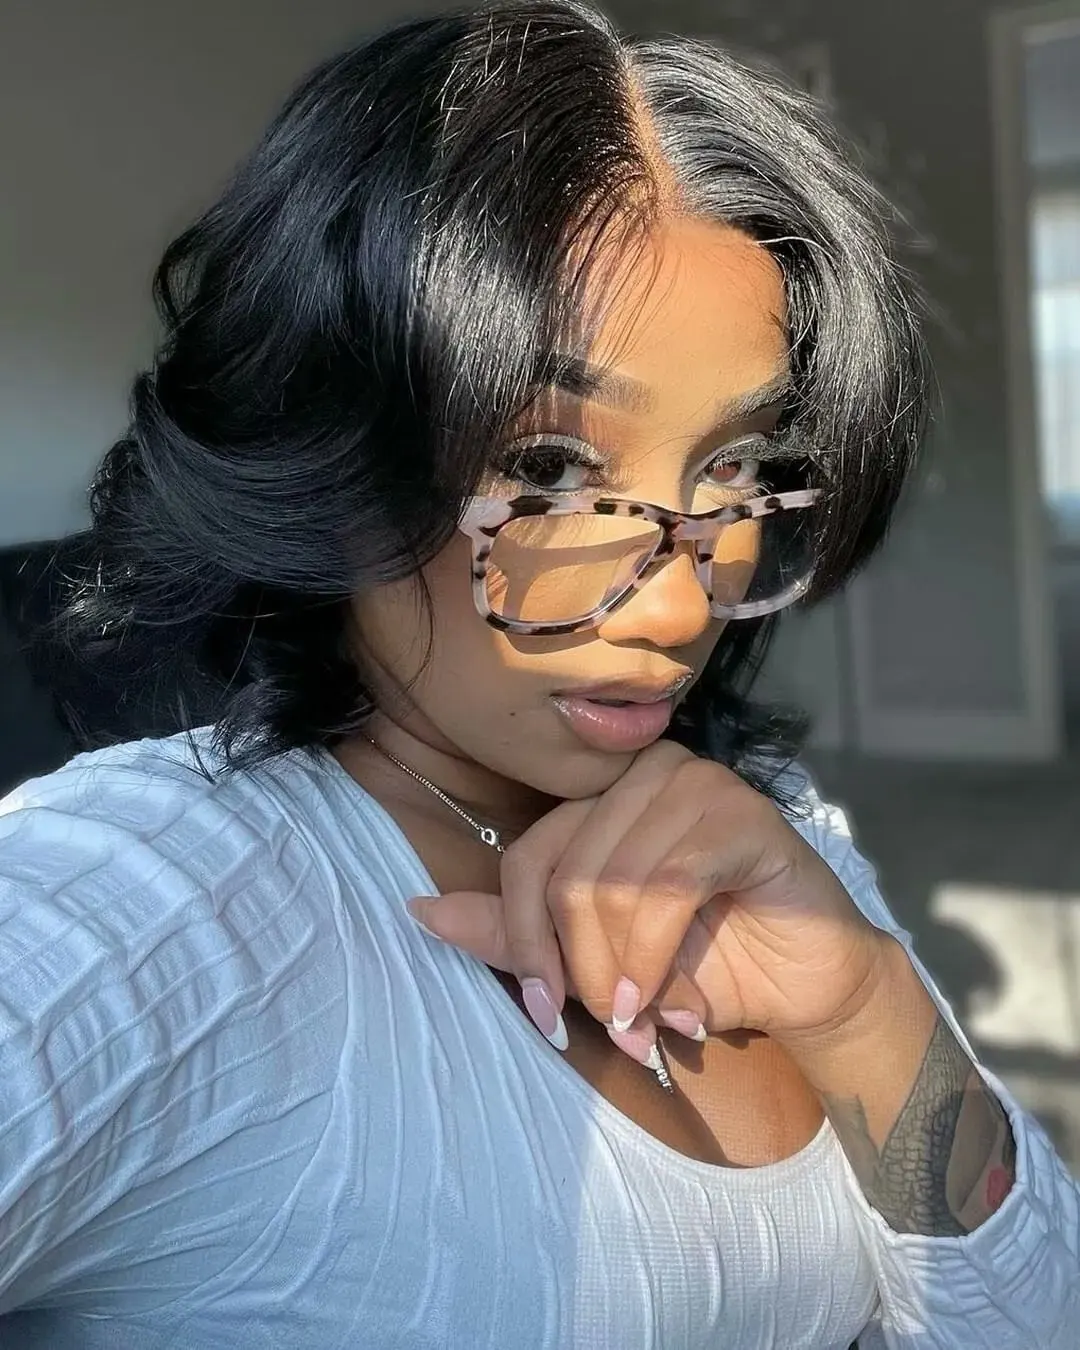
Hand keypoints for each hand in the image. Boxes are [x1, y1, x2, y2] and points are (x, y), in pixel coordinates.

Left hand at [408, 740, 890, 1064]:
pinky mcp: (743, 814)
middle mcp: (646, 775)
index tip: (543, 1014)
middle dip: (582, 969)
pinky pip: (668, 886)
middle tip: (614, 1030)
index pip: (530, 858)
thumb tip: (418, 912)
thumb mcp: (596, 957)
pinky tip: (672, 1006)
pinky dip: (656, 957)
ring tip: (649, 1023)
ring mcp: (698, 784)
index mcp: (604, 797)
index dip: (524, 941)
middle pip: (567, 873)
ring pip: (614, 883)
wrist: (805, 986)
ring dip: (624, 976)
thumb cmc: (700, 965)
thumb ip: (516, 933)